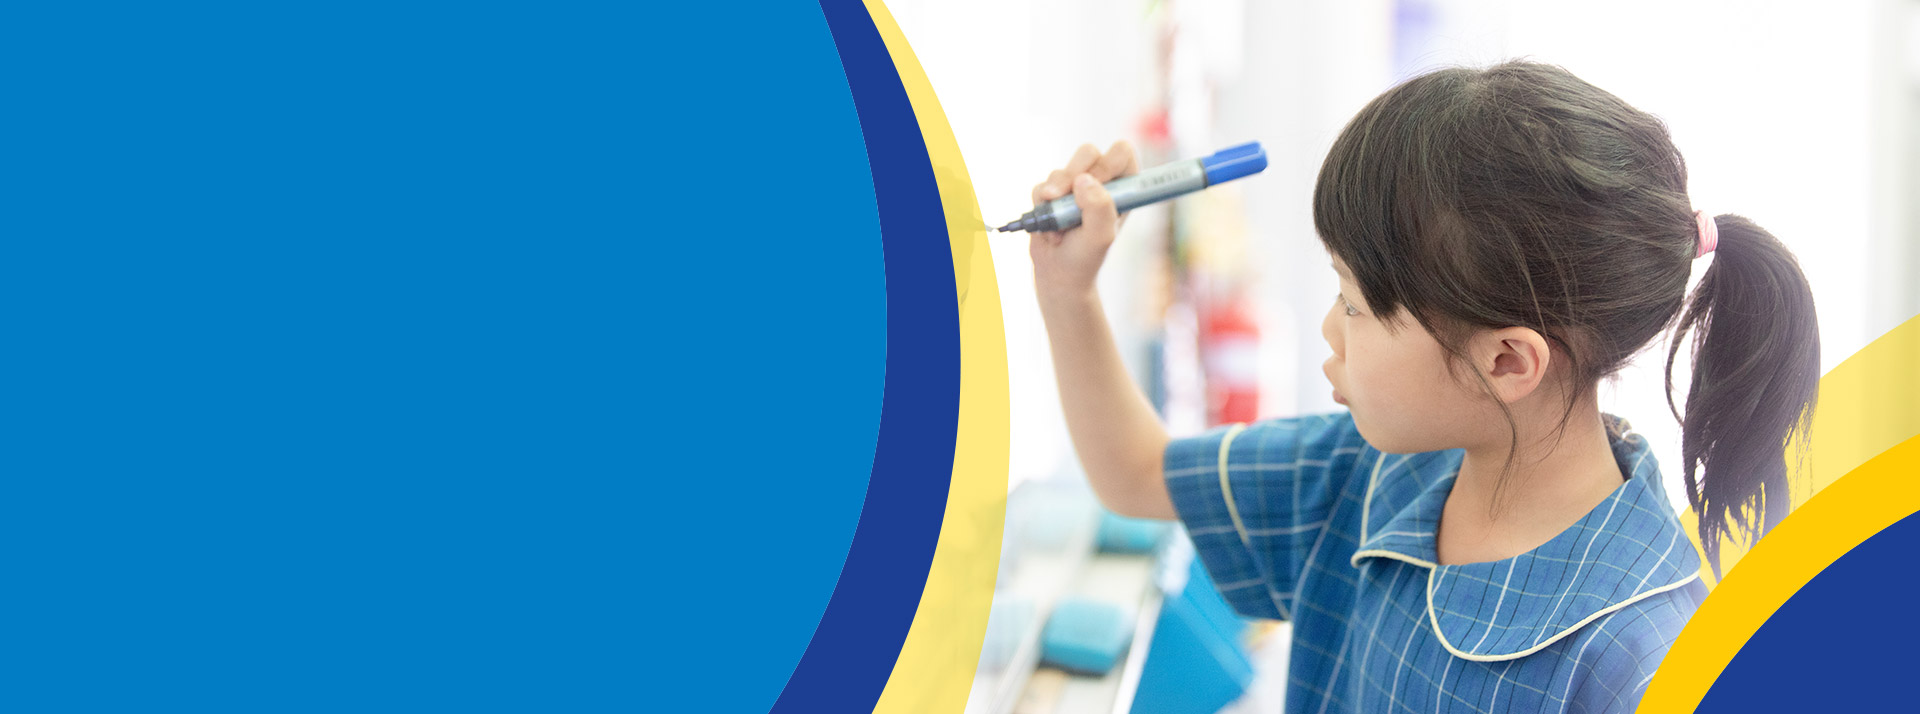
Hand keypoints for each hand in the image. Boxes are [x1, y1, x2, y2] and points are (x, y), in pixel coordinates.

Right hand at [1029, 141, 1137, 304]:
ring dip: (1056, 196)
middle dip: (1073, 173)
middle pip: (1088, 152)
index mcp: (1123, 188)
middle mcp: (1100, 181)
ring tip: (1059, 226)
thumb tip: (1083, 179)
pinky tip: (1050, 228)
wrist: (1058, 273)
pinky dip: (1041, 207)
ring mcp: (1074, 186)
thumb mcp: (1101, 237)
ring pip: (1061, 170)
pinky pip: (1041, 187)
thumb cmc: (1087, 257)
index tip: (1096, 183)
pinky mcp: (1051, 193)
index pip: (1121, 153)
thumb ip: (1099, 207)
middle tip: (1064, 197)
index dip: (1108, 163)